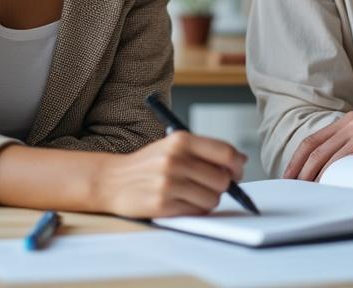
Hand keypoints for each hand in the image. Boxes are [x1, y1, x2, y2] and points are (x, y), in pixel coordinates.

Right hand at [94, 132, 245, 217]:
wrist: (111, 180)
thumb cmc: (147, 164)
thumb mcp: (173, 147)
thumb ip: (205, 151)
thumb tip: (241, 160)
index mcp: (180, 140)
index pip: (226, 153)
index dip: (237, 166)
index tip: (236, 173)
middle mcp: (175, 159)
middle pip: (222, 180)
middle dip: (222, 187)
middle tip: (209, 186)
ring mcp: (168, 183)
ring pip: (212, 199)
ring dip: (207, 201)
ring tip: (191, 195)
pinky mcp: (162, 204)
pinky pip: (196, 212)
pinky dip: (194, 210)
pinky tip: (180, 203)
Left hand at [285, 111, 352, 181]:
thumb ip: (343, 143)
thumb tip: (316, 168)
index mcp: (348, 119)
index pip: (312, 140)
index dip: (296, 160)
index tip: (288, 176)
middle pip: (316, 151)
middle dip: (302, 172)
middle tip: (295, 188)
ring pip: (328, 161)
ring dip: (316, 179)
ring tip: (310, 192)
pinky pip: (345, 168)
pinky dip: (334, 179)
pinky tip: (329, 188)